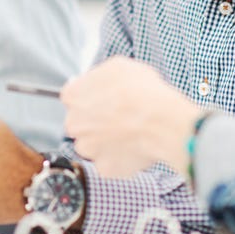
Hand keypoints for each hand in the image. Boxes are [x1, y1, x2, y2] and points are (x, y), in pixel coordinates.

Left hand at [61, 57, 202, 177]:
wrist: (162, 121)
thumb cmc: (143, 91)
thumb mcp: (118, 66)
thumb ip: (97, 76)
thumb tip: (90, 81)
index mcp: (74, 96)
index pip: (72, 97)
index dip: (89, 97)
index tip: (102, 99)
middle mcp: (74, 123)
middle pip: (79, 123)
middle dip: (94, 121)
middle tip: (118, 117)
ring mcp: (88, 148)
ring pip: (92, 145)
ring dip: (104, 141)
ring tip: (128, 134)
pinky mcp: (104, 167)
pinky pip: (109, 163)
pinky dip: (119, 158)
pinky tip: (134, 147)